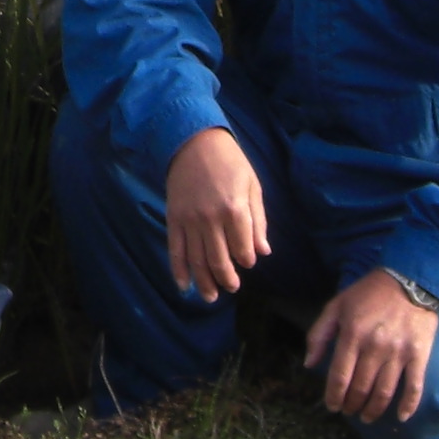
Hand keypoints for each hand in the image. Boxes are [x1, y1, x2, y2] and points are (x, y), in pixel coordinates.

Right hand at [163, 127, 269, 302]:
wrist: (193, 141)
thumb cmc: (229, 162)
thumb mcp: (252, 186)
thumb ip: (258, 221)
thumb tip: (264, 252)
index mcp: (234, 209)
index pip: (242, 248)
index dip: (246, 259)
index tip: (247, 261)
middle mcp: (210, 219)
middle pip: (218, 259)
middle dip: (226, 278)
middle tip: (232, 287)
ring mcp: (189, 220)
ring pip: (196, 260)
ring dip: (204, 282)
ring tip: (211, 297)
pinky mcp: (174, 218)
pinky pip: (175, 250)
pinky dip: (178, 271)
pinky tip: (184, 286)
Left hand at [304, 270, 438, 424]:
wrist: (409, 279)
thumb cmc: (368, 294)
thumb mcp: (336, 306)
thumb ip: (319, 334)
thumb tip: (309, 364)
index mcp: (352, 335)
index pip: (339, 376)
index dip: (334, 396)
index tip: (332, 406)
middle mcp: (374, 347)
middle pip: (360, 388)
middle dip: (352, 405)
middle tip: (349, 411)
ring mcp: (398, 352)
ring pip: (384, 392)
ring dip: (373, 410)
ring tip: (366, 416)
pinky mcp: (419, 354)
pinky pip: (414, 386)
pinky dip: (407, 406)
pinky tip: (400, 417)